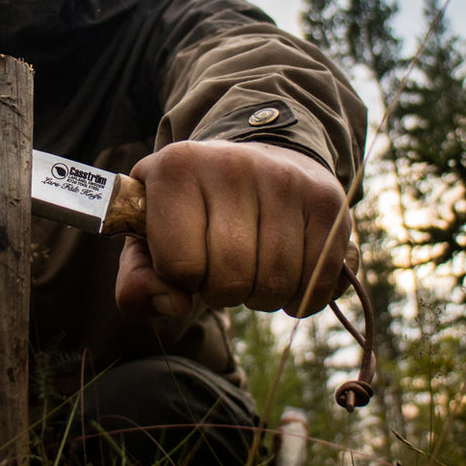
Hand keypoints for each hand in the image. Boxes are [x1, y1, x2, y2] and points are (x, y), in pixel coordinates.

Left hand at [114, 140, 350, 319]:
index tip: (188, 258)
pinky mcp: (327, 200)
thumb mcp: (150, 238)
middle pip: (231, 279)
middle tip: (224, 268)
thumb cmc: (196, 212)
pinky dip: (304, 296)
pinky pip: (319, 279)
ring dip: (263, 296)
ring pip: (276, 284)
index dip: (182, 279)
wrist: (258, 161)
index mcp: (176, 168)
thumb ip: (138, 281)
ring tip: (255, 266)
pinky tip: (291, 277)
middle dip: (224, 292)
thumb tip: (174, 304)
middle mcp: (231, 164)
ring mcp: (285, 179)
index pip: (178, 266)